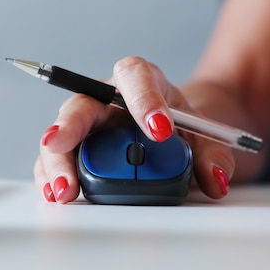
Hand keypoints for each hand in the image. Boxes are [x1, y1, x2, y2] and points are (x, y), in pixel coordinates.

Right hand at [34, 55, 235, 202]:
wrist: (174, 134)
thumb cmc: (183, 127)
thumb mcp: (207, 137)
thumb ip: (214, 155)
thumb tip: (216, 180)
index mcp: (142, 82)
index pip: (135, 76)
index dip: (144, 99)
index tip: (160, 130)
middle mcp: (106, 99)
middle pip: (82, 104)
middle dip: (70, 126)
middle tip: (61, 144)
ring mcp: (87, 127)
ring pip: (62, 136)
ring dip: (57, 162)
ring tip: (63, 189)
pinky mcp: (77, 151)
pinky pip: (59, 161)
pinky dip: (54, 177)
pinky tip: (55, 193)